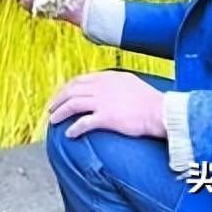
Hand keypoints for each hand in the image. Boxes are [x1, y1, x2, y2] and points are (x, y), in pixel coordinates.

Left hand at [48, 70, 166, 138]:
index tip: (61, 95)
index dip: (67, 88)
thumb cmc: (149, 100)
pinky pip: (83, 123)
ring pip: (73, 105)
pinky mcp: (106, 118)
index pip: (80, 80)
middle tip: (51, 108)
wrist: (161, 112)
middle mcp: (102, 87)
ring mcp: (103, 102)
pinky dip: (74, 128)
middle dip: (58, 99)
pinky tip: (69, 134)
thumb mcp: (130, 82)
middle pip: (71, 91)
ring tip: (53, 121)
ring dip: (60, 113)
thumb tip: (105, 85)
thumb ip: (114, 82)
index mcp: (107, 77)